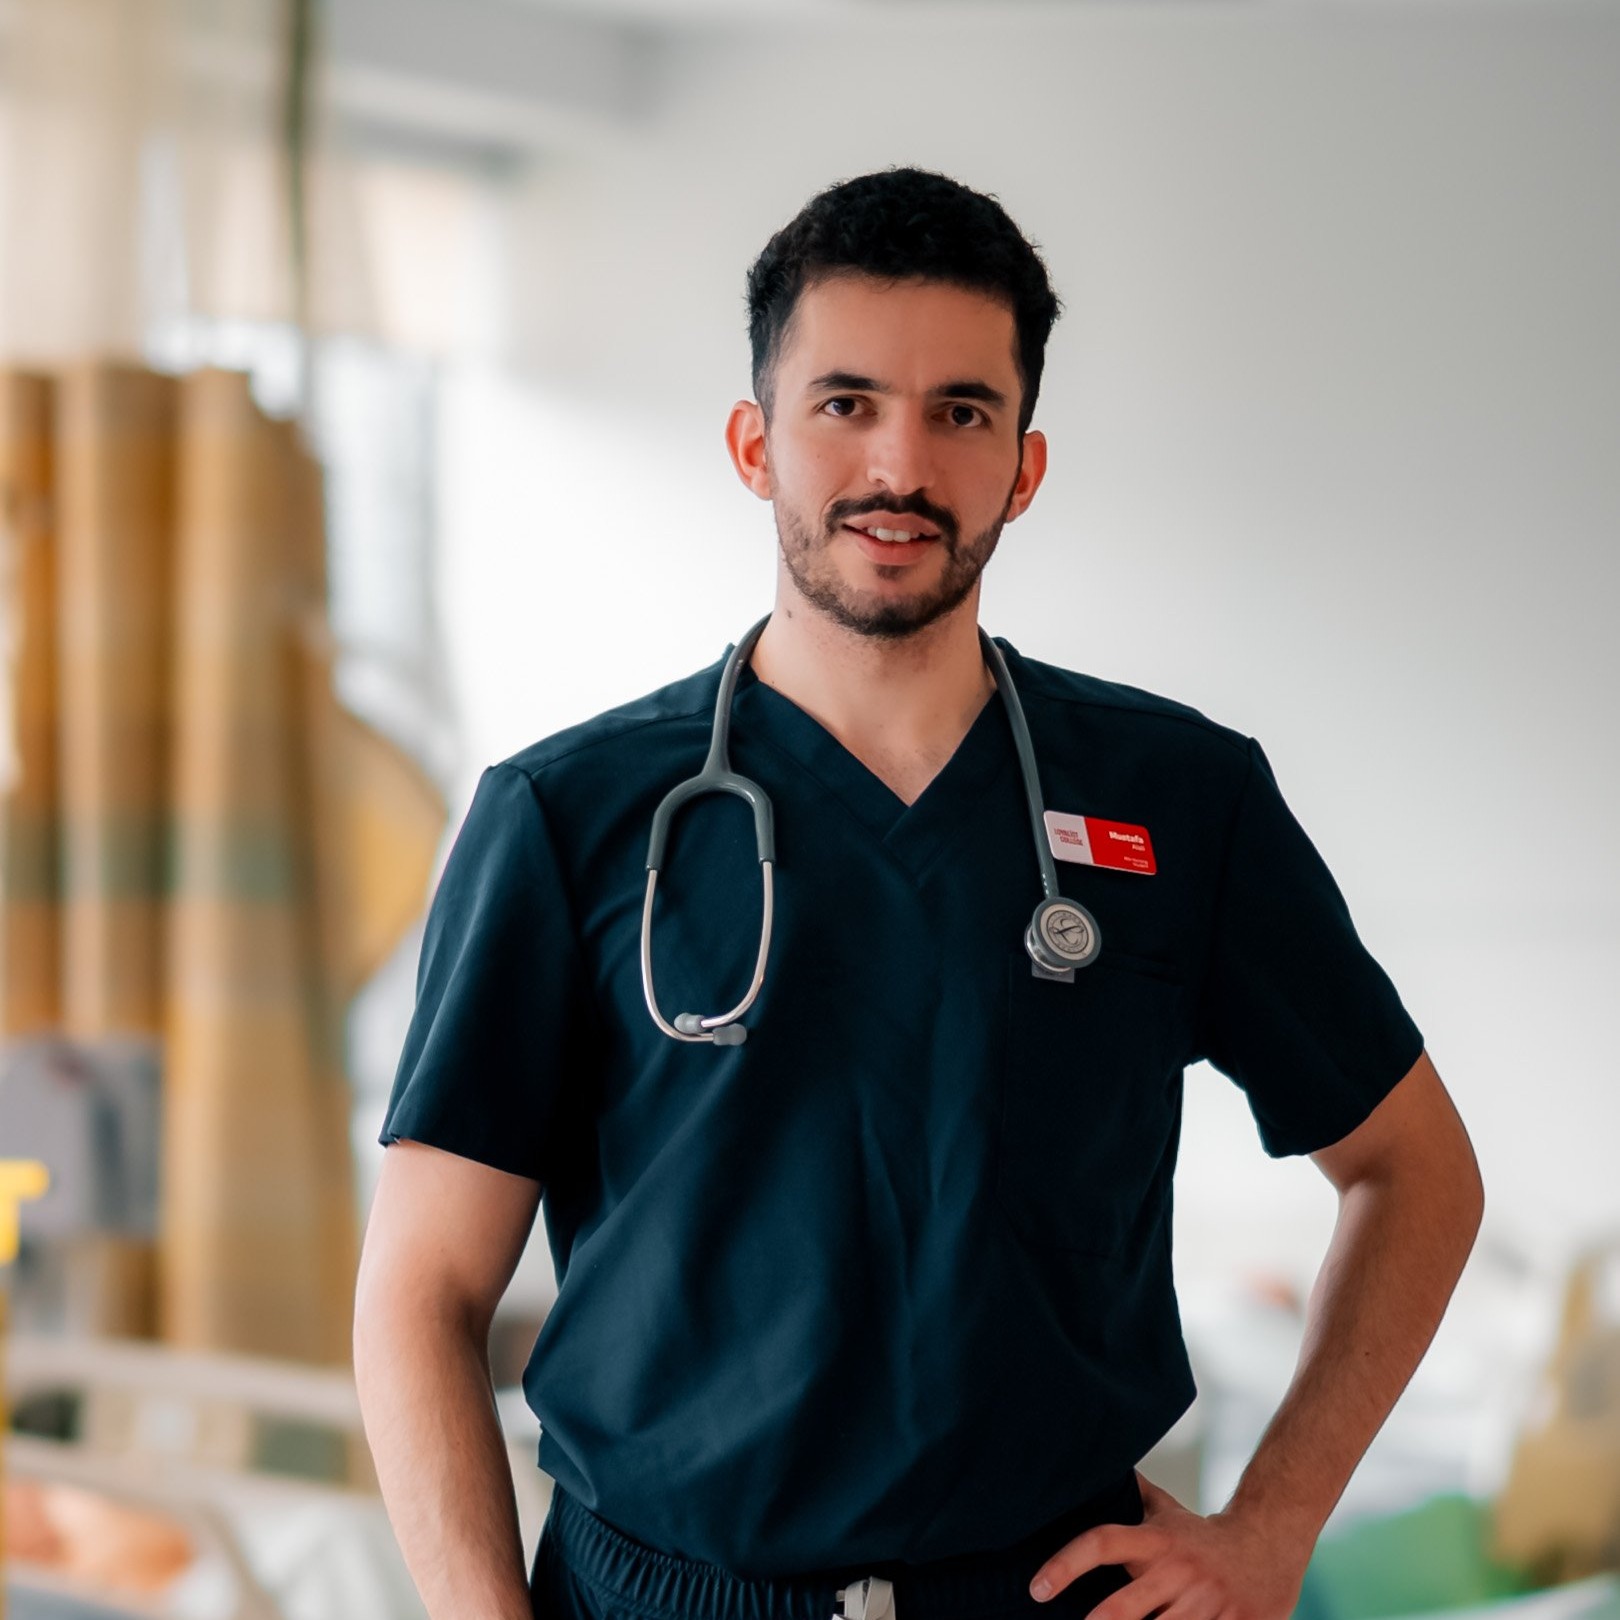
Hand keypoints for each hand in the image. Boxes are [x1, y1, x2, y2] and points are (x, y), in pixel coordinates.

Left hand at [1027, 1471, 1312, 1619]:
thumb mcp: (1168, 1512)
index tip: (1038, 1587)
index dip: (1066, 1564)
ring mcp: (1205, 1604)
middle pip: (1125, 1607)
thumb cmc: (1203, 1535)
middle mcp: (1176, 1573)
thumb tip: (1094, 1469)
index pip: (1102, 1543)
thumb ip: (1134, 1497)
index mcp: (1155, 1541)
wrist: (1268, 1544)